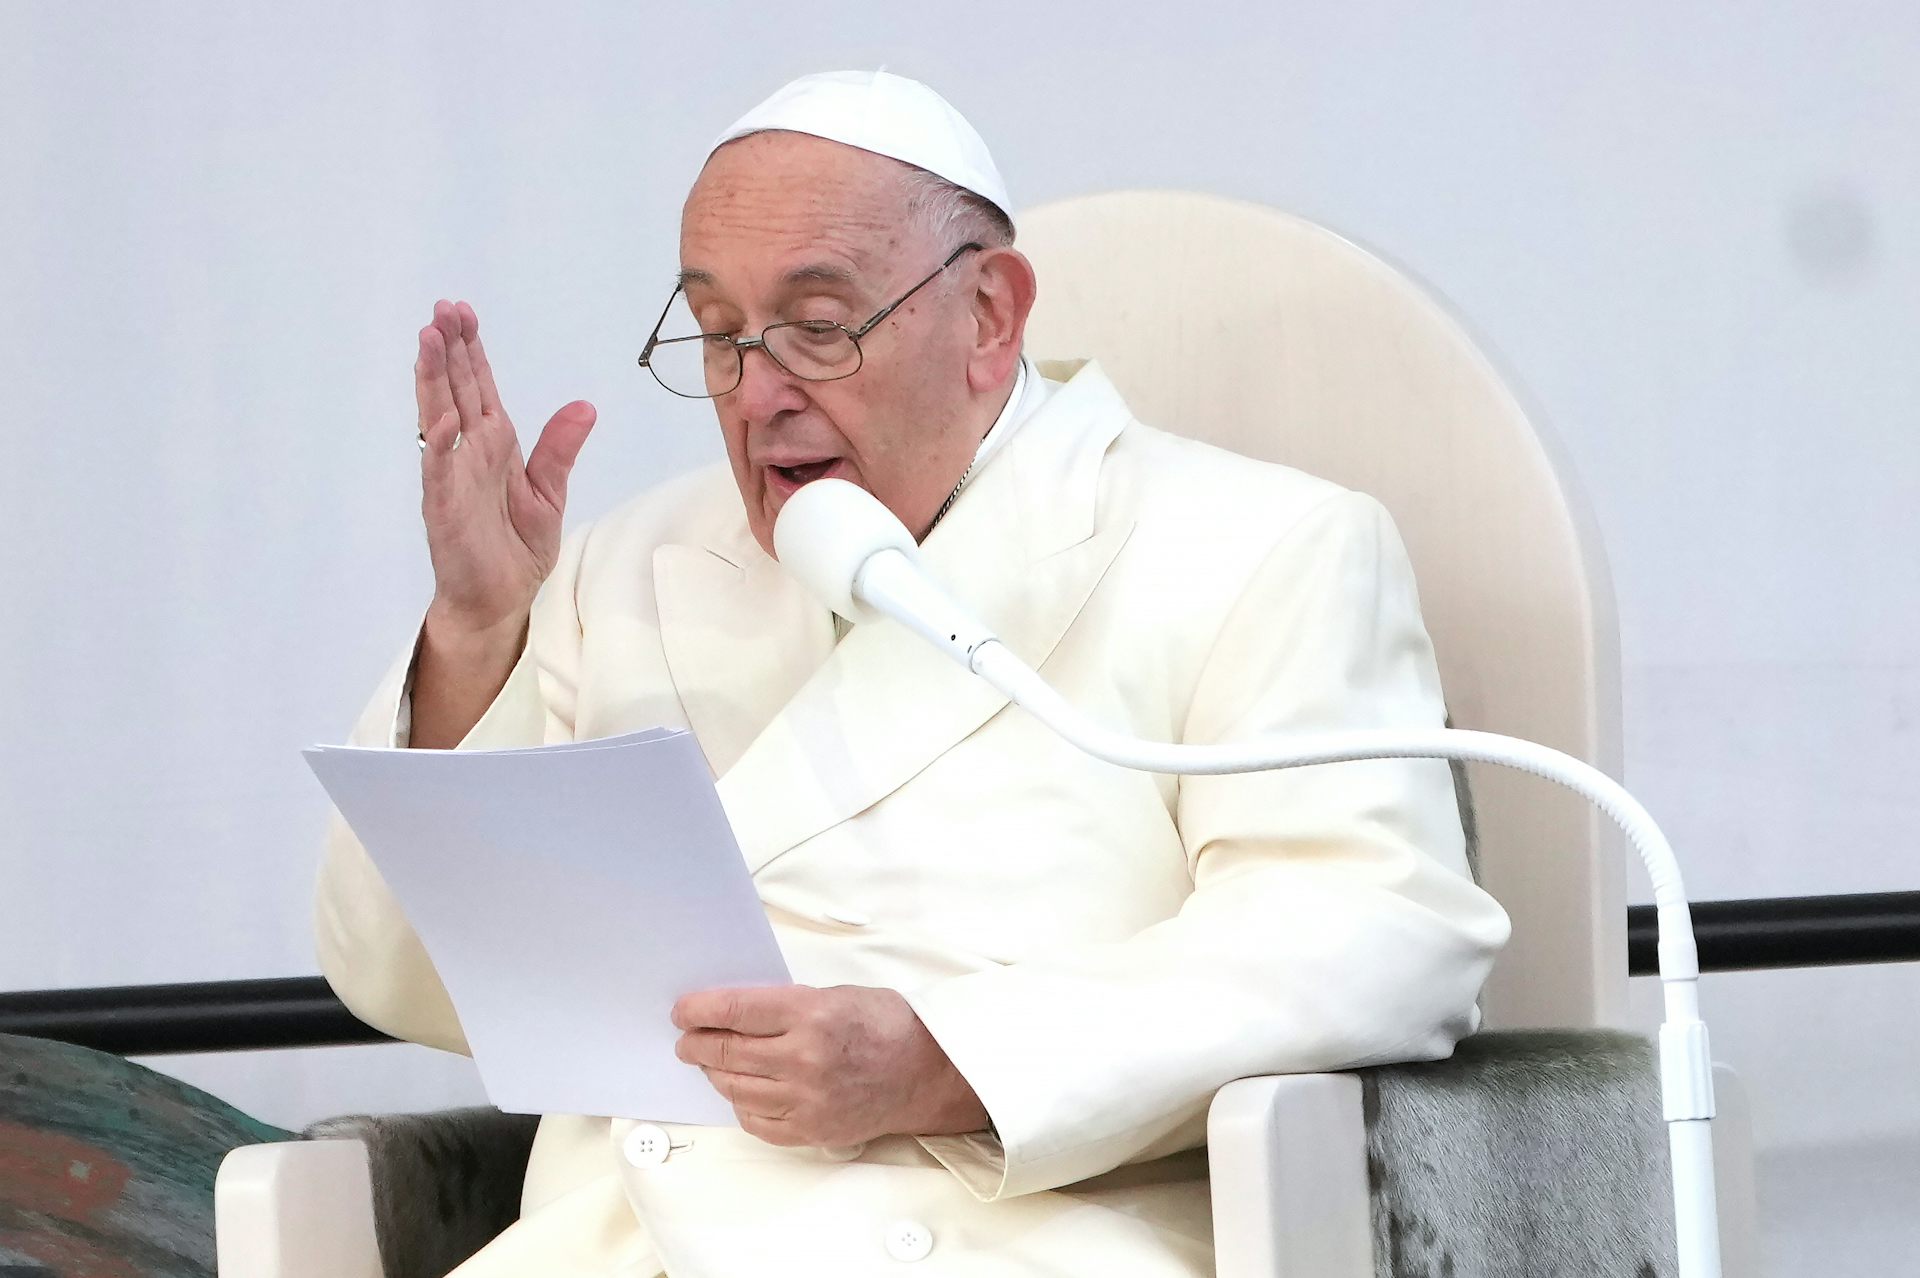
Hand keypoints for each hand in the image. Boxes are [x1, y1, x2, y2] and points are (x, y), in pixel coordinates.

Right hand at [416, 299, 595, 639]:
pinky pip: (440, 468)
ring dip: (433, 378)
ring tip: (429, 338)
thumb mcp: (548, 493)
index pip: (480, 387)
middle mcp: (469, 451)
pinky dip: (440, 442)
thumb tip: (585, 407)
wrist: (499, 598)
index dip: (472, 350)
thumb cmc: (517, 548)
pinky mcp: (445, 505)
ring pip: (439, 416)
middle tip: (442, 308)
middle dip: (450, 349)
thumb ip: (560, 450)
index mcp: (495, 444)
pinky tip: (440, 414)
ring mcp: (453, 475)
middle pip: (456, 389)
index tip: (463, 312)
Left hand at [672, 985, 988, 1146]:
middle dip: (697, 1043)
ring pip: (735, 1087)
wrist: (927, 1074)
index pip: (735, 1009)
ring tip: (710, 1061)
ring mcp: (806, 1099)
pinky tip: (739, 1089)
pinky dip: (740, 1103)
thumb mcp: (836, 994)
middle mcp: (805, 1059)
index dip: (700, 1009)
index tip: (682, 1010)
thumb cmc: (887, 1026)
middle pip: (727, 1050)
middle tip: (687, 1038)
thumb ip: (785, 1004)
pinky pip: (755, 1120)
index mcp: (812, 1014)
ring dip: (714, 1072)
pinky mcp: (810, 1129)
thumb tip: (734, 1013)